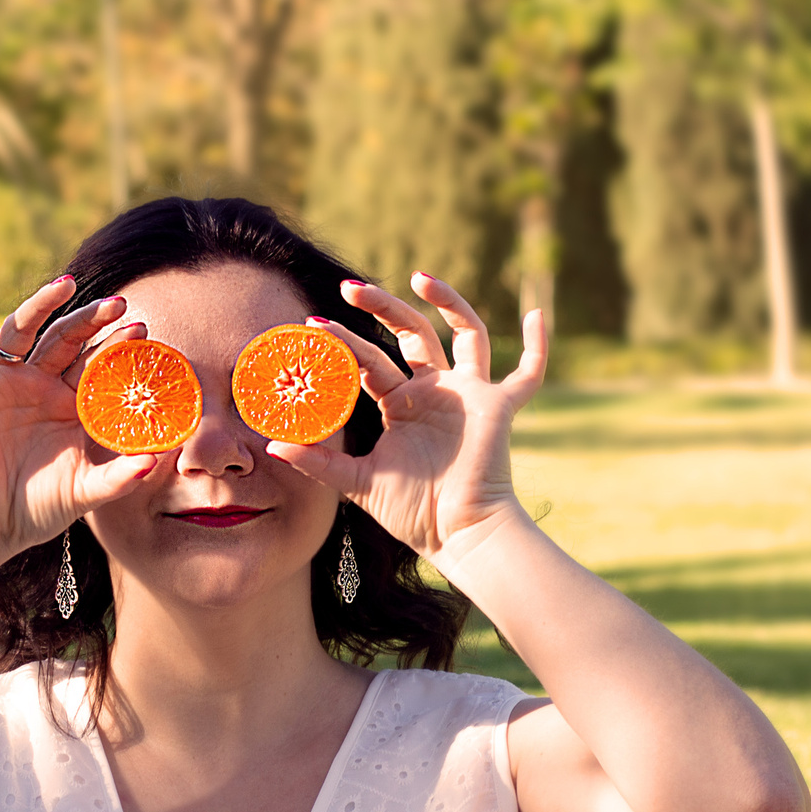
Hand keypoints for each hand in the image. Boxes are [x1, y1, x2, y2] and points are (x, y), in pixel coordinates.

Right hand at [0, 275, 165, 556]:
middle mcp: (42, 385)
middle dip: (93, 320)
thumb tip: (157, 461)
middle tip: (121, 304)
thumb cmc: (39, 508)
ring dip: (41, 305)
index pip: (98, 364)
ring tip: (66, 285)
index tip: (144, 329)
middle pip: (68, 339)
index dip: (118, 345)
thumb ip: (121, 476)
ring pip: (24, 331)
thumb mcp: (86, 491)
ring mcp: (7, 383)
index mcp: (72, 404)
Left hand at [266, 274, 548, 568]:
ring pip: (464, 335)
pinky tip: (537, 315)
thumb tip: (272, 446)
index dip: (344, 342)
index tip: (314, 325)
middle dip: (382, 307)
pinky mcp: (499, 407)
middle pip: (412, 334)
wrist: (455, 534)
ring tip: (419, 277)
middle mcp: (435, 392)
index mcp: (402, 404)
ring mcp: (469, 395)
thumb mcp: (357, 482)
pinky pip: (528, 374)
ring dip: (448, 302)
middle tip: (349, 287)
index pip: (372, 360)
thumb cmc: (410, 512)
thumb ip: (318, 462)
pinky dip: (539, 346)